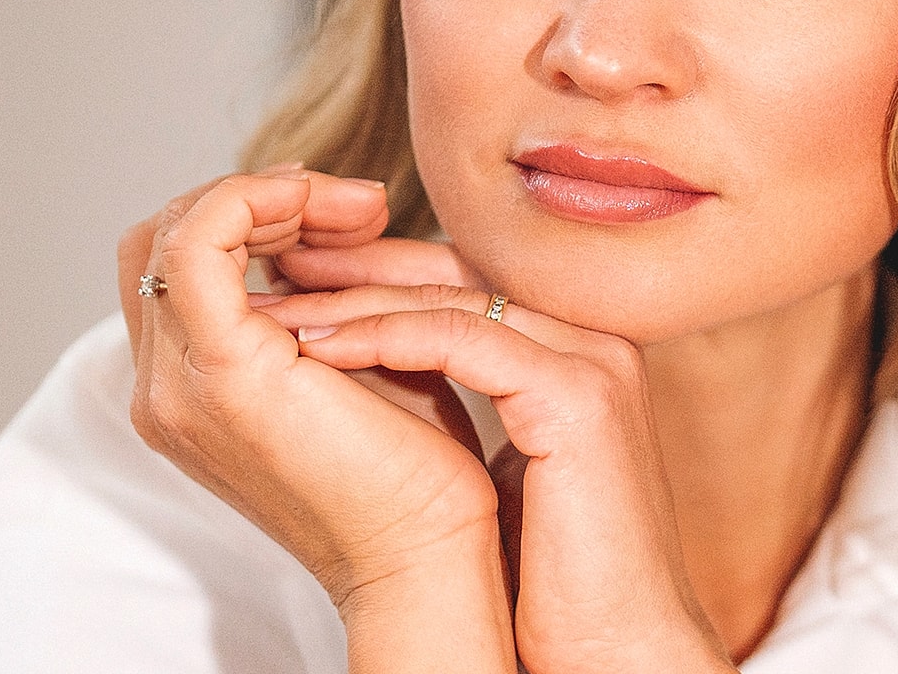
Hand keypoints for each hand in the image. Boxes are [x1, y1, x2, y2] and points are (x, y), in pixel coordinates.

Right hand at [114, 169, 511, 668]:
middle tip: (352, 203)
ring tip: (359, 208)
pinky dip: (258, 202)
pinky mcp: (222, 372)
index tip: (344, 210)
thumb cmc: (413, 471)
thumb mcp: (357, 360)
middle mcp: (164, 390)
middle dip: (253, 195)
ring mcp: (179, 385)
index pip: (172, 264)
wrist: (425, 555)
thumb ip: (326, 300)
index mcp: (188, 390)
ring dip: (270, 194)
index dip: (248, 212)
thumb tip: (333, 225)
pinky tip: (339, 215)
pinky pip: (201, 243)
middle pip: (158, 239)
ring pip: (175, 230)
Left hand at [255, 267, 735, 673]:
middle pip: (460, 272)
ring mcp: (591, 361)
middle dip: (359, 266)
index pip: (471, 280)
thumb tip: (394, 386)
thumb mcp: (511, 472)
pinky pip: (457, 340)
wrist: (621, 651)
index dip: (383, 272)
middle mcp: (594, 341)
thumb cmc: (562, 587)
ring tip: (276, 304)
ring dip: (353, 298)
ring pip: (452, 298)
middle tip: (277, 262)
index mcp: (582, 353)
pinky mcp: (575, 397)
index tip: (303, 277)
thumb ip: (480, 411)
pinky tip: (316, 346)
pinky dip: (379, 337)